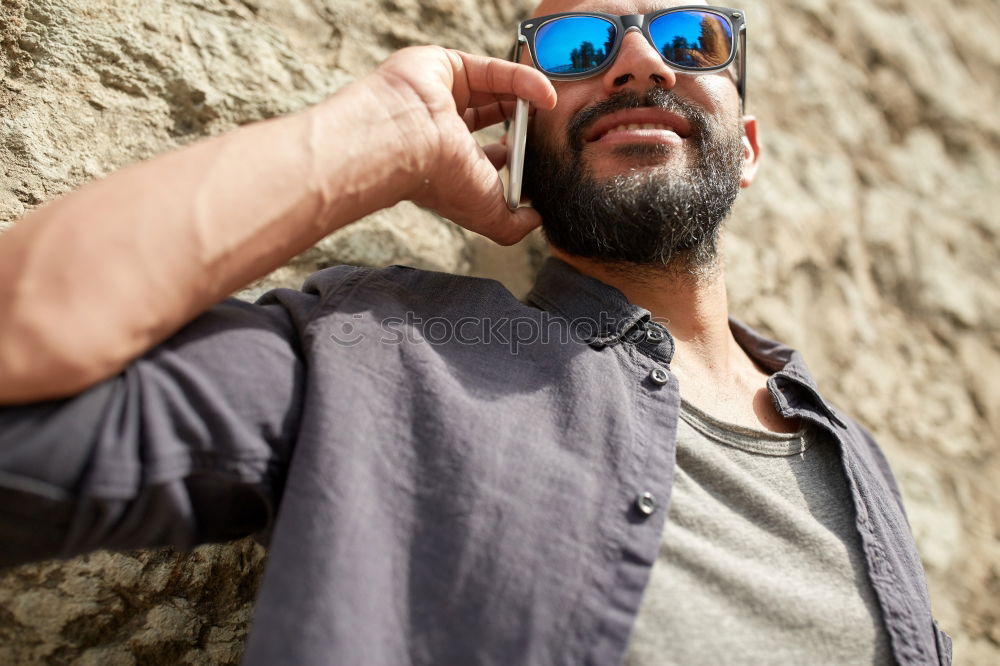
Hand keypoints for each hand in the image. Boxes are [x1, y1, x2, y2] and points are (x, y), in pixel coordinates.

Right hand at [368, 46, 556, 244]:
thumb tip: (536, 219)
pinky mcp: (447, 65)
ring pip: (494, 89)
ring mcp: (443, 94)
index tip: (535, 158)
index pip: (483, 154)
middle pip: (492, 116)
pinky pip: (493, 69)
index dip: (512, 155)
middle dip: (522, 121)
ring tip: (551, 108)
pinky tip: (547, 96)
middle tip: (545, 127)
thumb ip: (514, 226)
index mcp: (447, 161)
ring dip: (526, 97)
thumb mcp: (488, 214)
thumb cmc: (442, 181)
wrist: (408, 142)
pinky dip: (524, 80)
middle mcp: (443, 127)